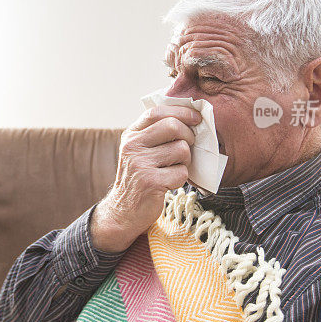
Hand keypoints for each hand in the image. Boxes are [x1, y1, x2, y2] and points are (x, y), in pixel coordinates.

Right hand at [90, 105, 199, 251]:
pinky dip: (181, 179)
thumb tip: (189, 117)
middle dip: (188, 136)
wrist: (124, 210)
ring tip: (173, 169)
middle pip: (173, 126)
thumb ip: (156, 133)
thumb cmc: (140, 177)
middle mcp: (132, 146)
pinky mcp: (150, 182)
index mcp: (131, 135)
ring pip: (182, 149)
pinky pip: (181, 172)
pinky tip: (169, 183)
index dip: (180, 111)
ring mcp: (140, 163)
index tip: (196, 117)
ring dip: (185, 161)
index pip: (156, 112)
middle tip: (188, 148)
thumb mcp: (139, 150)